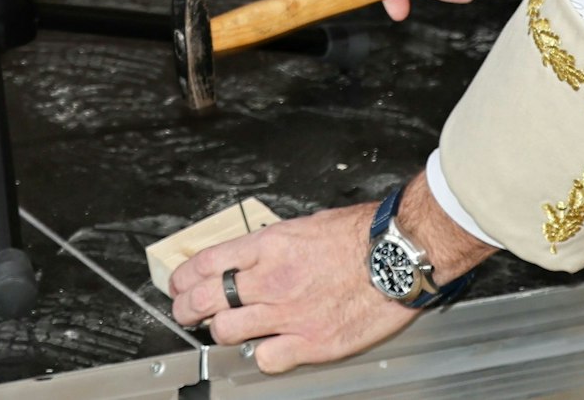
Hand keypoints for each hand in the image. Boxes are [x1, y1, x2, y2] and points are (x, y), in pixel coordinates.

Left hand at [168, 174, 497, 373]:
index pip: (206, 263)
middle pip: (204, 301)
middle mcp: (272, 280)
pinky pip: (264, 358)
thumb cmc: (366, 235)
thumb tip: (254, 256)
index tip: (180, 284)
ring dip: (223, 331)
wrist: (402, 253)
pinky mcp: (309, 341)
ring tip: (229, 328)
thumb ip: (277, 244)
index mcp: (271, 245)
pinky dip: (263, 354)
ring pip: (226, 331)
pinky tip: (270, 346)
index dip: (184, 278)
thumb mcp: (311, 224)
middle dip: (188, 309)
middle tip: (189, 312)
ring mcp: (288, 313)